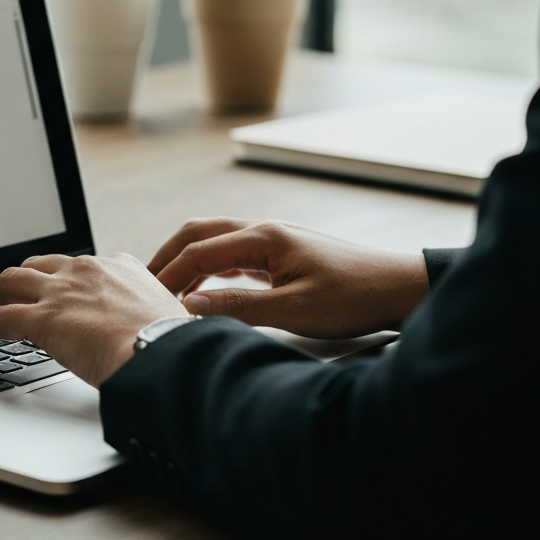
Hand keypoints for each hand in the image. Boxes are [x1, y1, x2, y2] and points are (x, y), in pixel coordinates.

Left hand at [0, 253, 187, 386]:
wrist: (166, 356)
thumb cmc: (174, 347)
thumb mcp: (168, 319)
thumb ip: (151, 319)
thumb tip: (154, 339)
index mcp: (121, 267)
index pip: (79, 266)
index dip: (60, 282)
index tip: (54, 298)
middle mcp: (89, 270)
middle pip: (37, 265)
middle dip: (19, 284)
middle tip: (10, 305)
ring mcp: (63, 291)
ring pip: (9, 282)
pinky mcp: (43, 318)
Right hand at [149, 218, 428, 338]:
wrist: (396, 288)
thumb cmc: (353, 296)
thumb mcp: (293, 310)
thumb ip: (238, 307)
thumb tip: (190, 307)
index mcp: (263, 238)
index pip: (198, 251)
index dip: (167, 274)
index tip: (145, 297)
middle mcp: (264, 230)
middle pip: (200, 234)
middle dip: (167, 258)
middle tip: (142, 284)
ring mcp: (273, 240)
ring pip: (216, 242)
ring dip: (188, 262)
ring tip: (166, 289)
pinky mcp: (282, 254)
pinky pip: (234, 255)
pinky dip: (210, 269)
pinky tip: (205, 290)